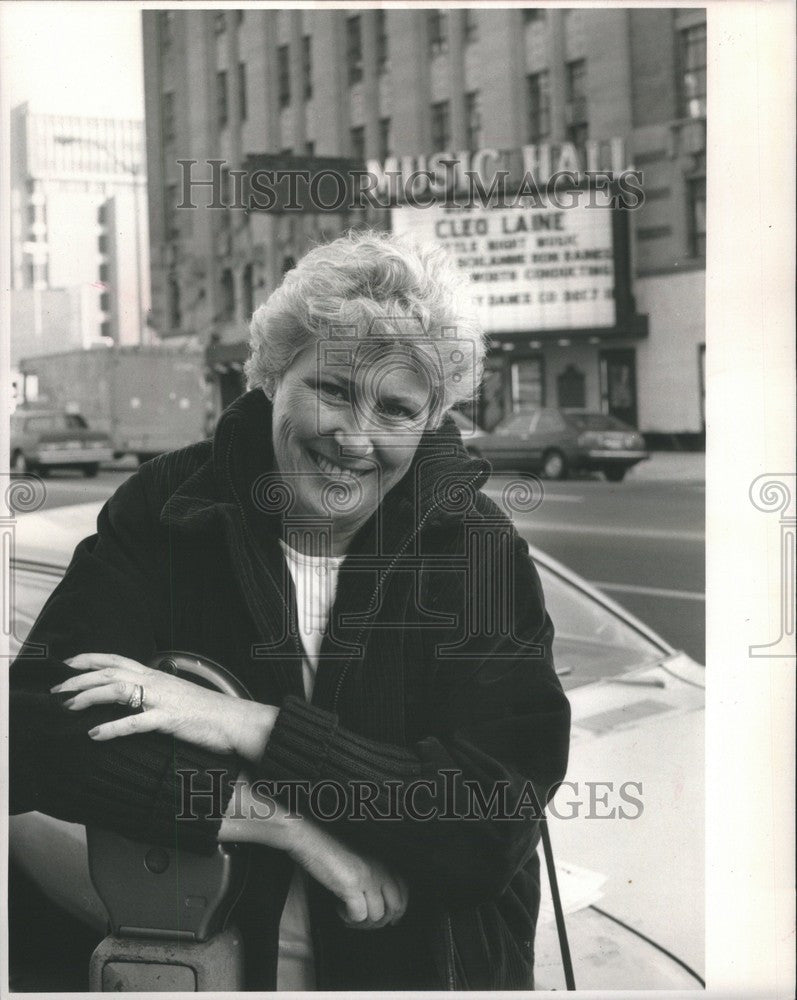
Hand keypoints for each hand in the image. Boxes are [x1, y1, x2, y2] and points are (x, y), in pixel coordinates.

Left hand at [51, 653, 277, 761]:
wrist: (235, 720)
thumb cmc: (207, 711)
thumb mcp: (176, 695)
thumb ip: (154, 692)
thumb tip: (134, 697)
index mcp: (157, 675)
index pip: (117, 659)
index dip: (90, 659)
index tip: (67, 663)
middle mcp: (156, 682)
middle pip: (110, 672)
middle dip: (79, 679)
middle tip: (56, 690)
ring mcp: (162, 699)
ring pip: (118, 690)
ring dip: (89, 697)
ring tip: (68, 707)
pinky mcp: (169, 719)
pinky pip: (135, 723)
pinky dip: (111, 727)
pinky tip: (94, 733)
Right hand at [288, 822, 409, 929]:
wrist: (311, 840)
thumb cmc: (331, 850)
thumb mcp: (360, 861)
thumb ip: (373, 876)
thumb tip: (380, 903)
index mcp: (382, 862)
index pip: (404, 891)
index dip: (399, 909)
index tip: (392, 920)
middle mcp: (379, 869)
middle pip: (395, 906)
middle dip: (382, 922)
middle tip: (366, 923)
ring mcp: (367, 877)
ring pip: (377, 916)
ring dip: (362, 922)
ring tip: (349, 915)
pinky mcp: (352, 885)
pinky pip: (359, 916)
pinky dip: (349, 918)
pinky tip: (340, 909)